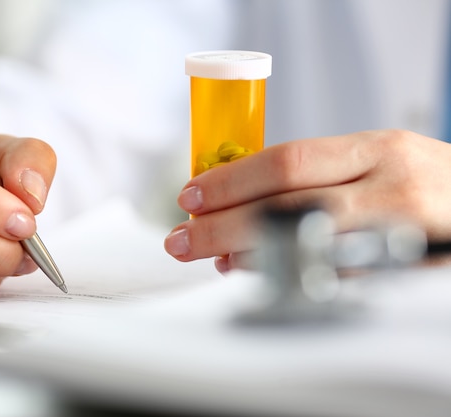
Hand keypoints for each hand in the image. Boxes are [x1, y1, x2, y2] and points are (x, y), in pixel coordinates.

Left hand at [164, 129, 450, 271]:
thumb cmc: (423, 187)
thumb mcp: (378, 161)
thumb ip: (316, 174)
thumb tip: (238, 196)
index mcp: (376, 150)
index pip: (288, 161)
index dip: (231, 181)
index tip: (191, 196)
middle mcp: (391, 188)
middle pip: (287, 206)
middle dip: (223, 225)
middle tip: (183, 237)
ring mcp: (403, 235)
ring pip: (307, 247)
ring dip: (248, 255)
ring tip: (213, 256)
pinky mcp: (408, 276)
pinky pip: (336, 282)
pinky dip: (290, 276)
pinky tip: (260, 274)